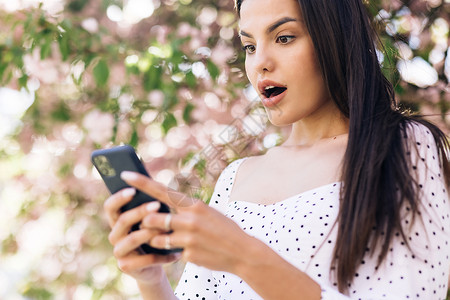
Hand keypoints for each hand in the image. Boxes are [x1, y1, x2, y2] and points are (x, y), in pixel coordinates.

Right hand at [103, 187, 180, 284]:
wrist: (154, 265)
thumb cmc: (154, 236)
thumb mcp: (152, 220)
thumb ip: (150, 207)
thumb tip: (158, 186)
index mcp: (118, 221)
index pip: (110, 207)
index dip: (119, 198)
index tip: (133, 190)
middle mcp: (114, 235)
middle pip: (122, 220)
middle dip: (140, 211)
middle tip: (157, 204)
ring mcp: (119, 252)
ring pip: (133, 238)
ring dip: (151, 232)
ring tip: (167, 228)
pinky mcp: (126, 266)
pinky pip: (145, 258)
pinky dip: (162, 255)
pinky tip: (176, 253)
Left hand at [120, 171, 257, 273]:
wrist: (243, 252)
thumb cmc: (224, 229)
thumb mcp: (208, 212)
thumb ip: (186, 209)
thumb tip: (164, 205)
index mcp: (194, 205)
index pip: (162, 191)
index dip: (141, 183)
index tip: (125, 174)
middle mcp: (189, 219)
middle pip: (152, 218)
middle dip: (147, 223)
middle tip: (153, 225)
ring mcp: (188, 238)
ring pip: (157, 237)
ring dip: (158, 239)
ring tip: (173, 239)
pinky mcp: (188, 254)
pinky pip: (171, 252)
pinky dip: (176, 252)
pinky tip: (193, 251)